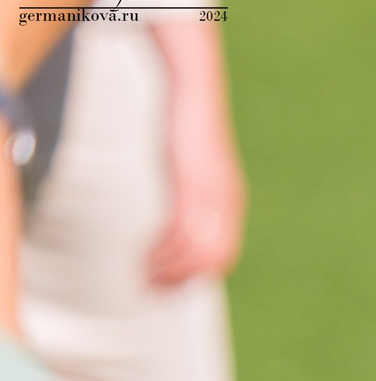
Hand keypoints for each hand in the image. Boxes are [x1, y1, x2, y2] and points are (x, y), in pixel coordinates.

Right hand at [146, 27, 245, 286]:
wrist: (192, 90)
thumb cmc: (184, 129)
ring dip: (166, 268)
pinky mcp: (193, 182)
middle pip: (209, 261)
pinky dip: (162, 248)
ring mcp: (212, 194)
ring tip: (141, 274)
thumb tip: (175, 222)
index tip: (168, 290)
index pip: (220, 258)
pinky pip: (180, 228)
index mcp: (229, 204)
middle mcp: (226, 203)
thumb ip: (189, 197)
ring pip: (193, 249)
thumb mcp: (191, 169)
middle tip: (150, 288)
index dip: (195, 279)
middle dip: (179, 280)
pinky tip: (144, 254)